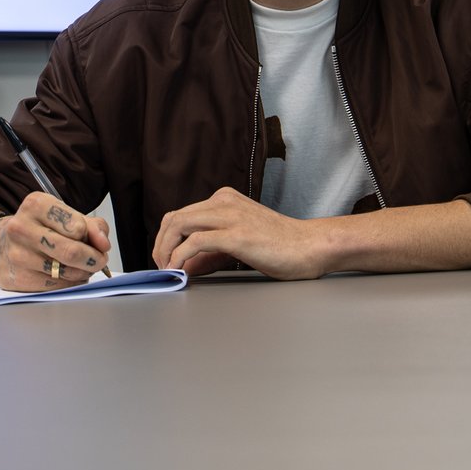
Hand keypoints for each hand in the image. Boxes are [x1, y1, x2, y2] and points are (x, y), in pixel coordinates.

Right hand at [0, 192, 110, 291]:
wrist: (1, 245)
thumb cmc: (40, 229)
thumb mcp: (65, 216)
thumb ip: (92, 226)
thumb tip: (103, 244)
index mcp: (36, 205)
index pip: (78, 226)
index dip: (93, 237)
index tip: (96, 242)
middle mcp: (21, 228)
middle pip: (72, 251)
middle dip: (93, 259)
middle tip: (99, 260)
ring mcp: (16, 255)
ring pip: (65, 272)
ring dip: (82, 273)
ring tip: (81, 267)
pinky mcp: (16, 278)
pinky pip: (55, 287)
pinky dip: (68, 283)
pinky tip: (65, 275)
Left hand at [152, 187, 323, 279]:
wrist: (309, 246)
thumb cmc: (279, 246)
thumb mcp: (238, 242)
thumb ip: (210, 252)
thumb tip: (184, 266)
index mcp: (224, 199)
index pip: (180, 214)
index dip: (165, 238)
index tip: (164, 259)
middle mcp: (223, 202)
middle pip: (174, 218)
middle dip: (160, 245)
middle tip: (161, 267)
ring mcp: (230, 216)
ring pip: (179, 225)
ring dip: (166, 250)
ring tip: (167, 270)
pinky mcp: (236, 234)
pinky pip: (195, 242)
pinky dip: (180, 256)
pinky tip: (180, 269)